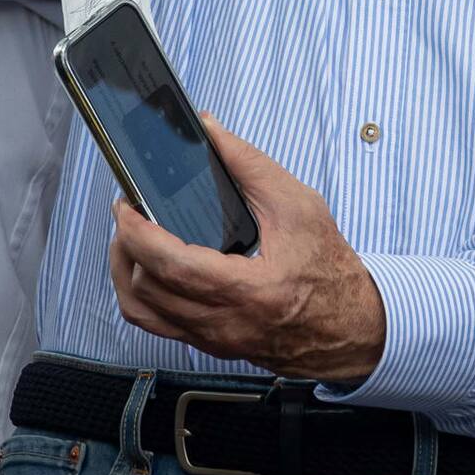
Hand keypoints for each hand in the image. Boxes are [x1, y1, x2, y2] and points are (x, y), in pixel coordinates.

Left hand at [108, 115, 386, 381]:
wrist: (350, 325)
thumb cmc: (329, 268)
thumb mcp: (298, 205)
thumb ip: (249, 164)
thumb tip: (210, 131)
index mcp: (248, 291)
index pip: (172, 268)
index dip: (138, 234)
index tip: (126, 205)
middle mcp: (224, 324)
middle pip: (145, 292)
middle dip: (124, 245)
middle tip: (128, 210)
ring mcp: (213, 340)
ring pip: (143, 315)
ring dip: (124, 273)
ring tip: (130, 237)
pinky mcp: (210, 344)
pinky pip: (158, 325)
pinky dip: (141, 294)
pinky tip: (148, 266)